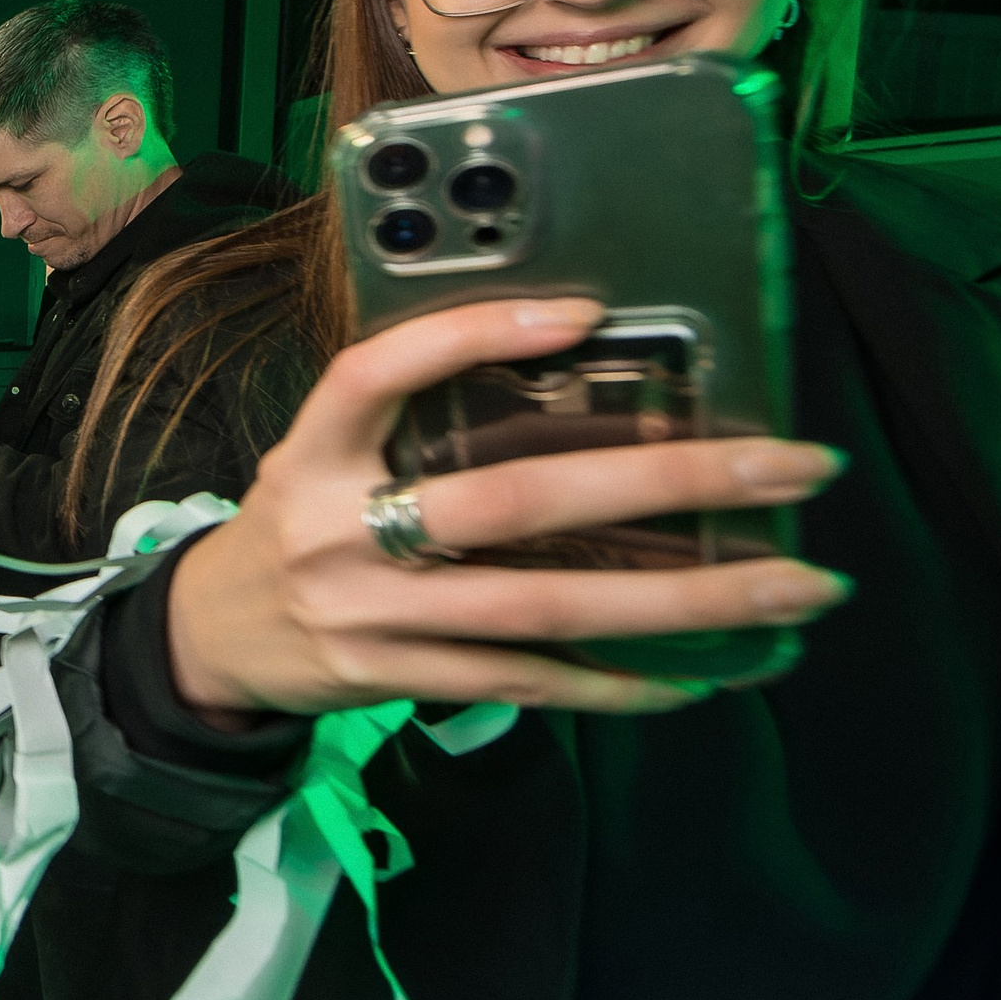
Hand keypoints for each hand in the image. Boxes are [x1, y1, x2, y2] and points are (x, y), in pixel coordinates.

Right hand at [166, 298, 852, 720]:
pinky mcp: (394, 679)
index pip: (377, 376)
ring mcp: (371, 614)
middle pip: (510, 501)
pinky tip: (695, 678)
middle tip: (789, 464)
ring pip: (541, 608)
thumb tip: (568, 378)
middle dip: (663, 479)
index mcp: (315, 453)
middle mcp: (339, 530)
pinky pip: (521, 682)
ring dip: (682, 600)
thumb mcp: (316, 456)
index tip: (586, 315)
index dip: (471, 338)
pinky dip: (612, 684)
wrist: (207, 640)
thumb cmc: (293, 527)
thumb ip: (407, 424)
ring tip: (793, 585)